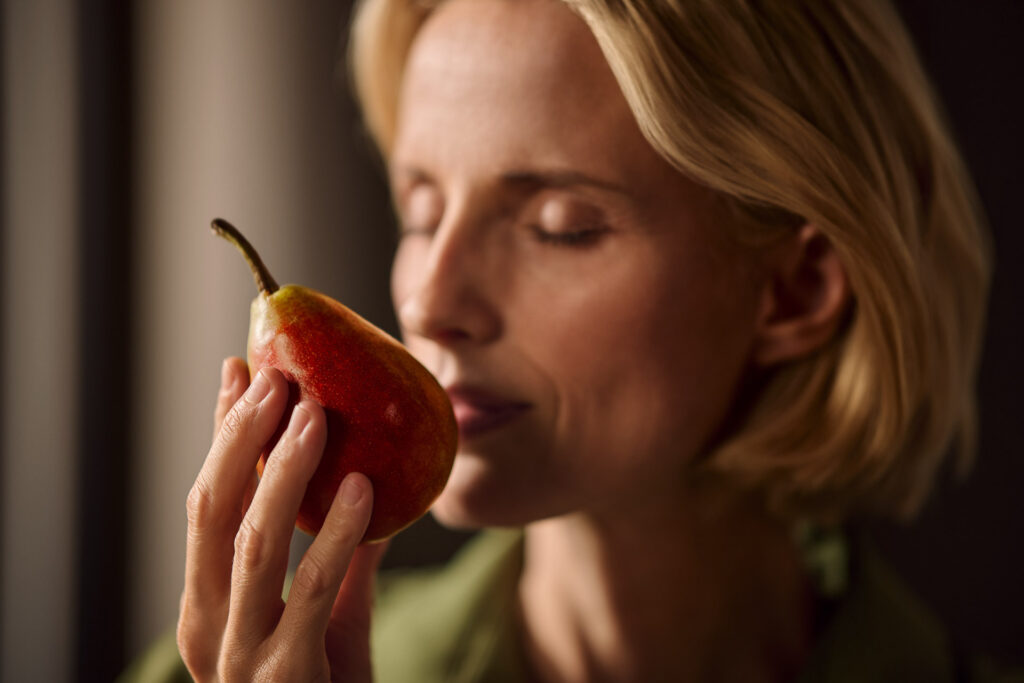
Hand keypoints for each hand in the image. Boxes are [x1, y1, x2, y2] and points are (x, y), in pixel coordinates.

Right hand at [177, 358, 387, 681]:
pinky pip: (310, 591)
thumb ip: (341, 558)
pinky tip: (360, 488)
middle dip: (241, 437)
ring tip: (315, 413)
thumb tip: (368, 482)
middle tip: (278, 375)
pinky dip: (335, 535)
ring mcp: (238, 655)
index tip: (242, 370)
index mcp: (207, 603)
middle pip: (212, 511)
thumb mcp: (327, 618)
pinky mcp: (284, 677)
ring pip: (251, 543)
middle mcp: (207, 626)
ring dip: (282, 471)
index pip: (206, 501)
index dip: (221, 434)